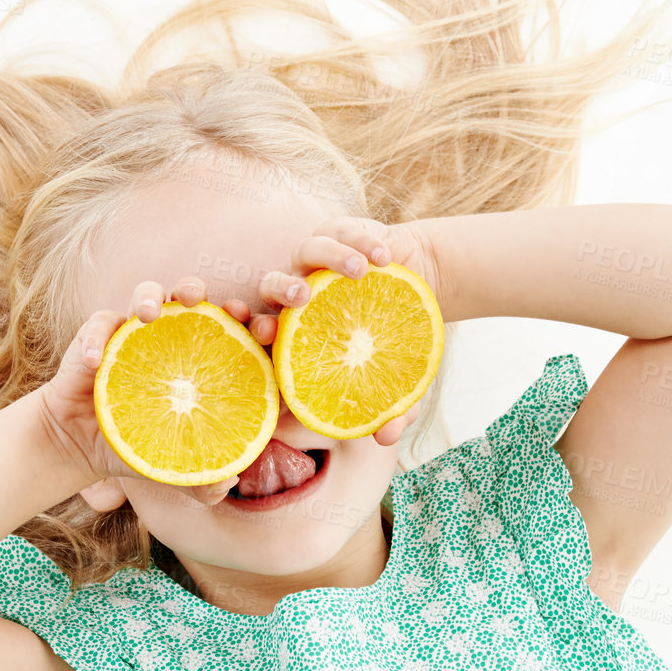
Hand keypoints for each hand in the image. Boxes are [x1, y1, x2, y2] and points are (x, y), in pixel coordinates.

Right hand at [35, 274, 247, 507]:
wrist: (83, 445)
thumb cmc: (140, 445)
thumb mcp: (176, 465)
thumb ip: (204, 477)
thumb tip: (230, 481)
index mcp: (201, 359)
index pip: (235, 330)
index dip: (254, 322)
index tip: (264, 329)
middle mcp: (172, 336)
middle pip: (195, 296)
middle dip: (207, 293)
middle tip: (209, 305)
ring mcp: (136, 331)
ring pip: (149, 292)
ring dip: (152, 295)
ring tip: (149, 314)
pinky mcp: (101, 334)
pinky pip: (100, 324)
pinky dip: (96, 339)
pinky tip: (94, 361)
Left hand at [215, 216, 441, 447]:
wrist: (417, 285)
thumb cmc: (393, 341)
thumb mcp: (395, 378)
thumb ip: (390, 407)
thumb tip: (388, 438)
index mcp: (294, 329)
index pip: (262, 331)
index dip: (254, 329)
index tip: (261, 331)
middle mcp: (297, 293)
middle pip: (270, 286)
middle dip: (279, 289)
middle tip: (301, 297)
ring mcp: (315, 260)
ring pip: (306, 251)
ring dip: (328, 258)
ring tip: (357, 271)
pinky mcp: (338, 232)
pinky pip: (341, 231)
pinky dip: (361, 241)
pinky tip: (382, 257)